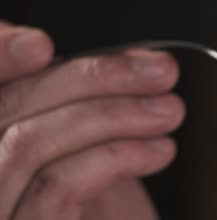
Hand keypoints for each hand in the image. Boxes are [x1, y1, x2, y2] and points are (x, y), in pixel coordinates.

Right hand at [0, 21, 184, 218]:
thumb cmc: (110, 218)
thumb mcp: (98, 157)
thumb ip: (91, 111)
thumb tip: (132, 61)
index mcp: (0, 149)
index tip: (40, 43)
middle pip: (10, 107)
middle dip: (93, 77)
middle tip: (160, 70)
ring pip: (30, 141)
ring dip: (115, 114)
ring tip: (171, 110)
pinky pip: (59, 183)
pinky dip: (117, 154)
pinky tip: (160, 149)